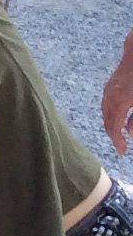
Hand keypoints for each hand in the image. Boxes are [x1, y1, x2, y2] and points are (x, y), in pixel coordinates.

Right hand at [104, 35, 132, 158]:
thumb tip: (130, 133)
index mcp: (121, 101)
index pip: (114, 127)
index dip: (118, 141)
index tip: (122, 152)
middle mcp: (111, 95)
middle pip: (107, 120)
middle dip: (113, 134)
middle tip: (121, 146)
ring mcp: (109, 88)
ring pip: (105, 111)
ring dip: (111, 124)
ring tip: (118, 133)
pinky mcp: (111, 83)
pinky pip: (106, 102)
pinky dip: (109, 113)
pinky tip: (117, 116)